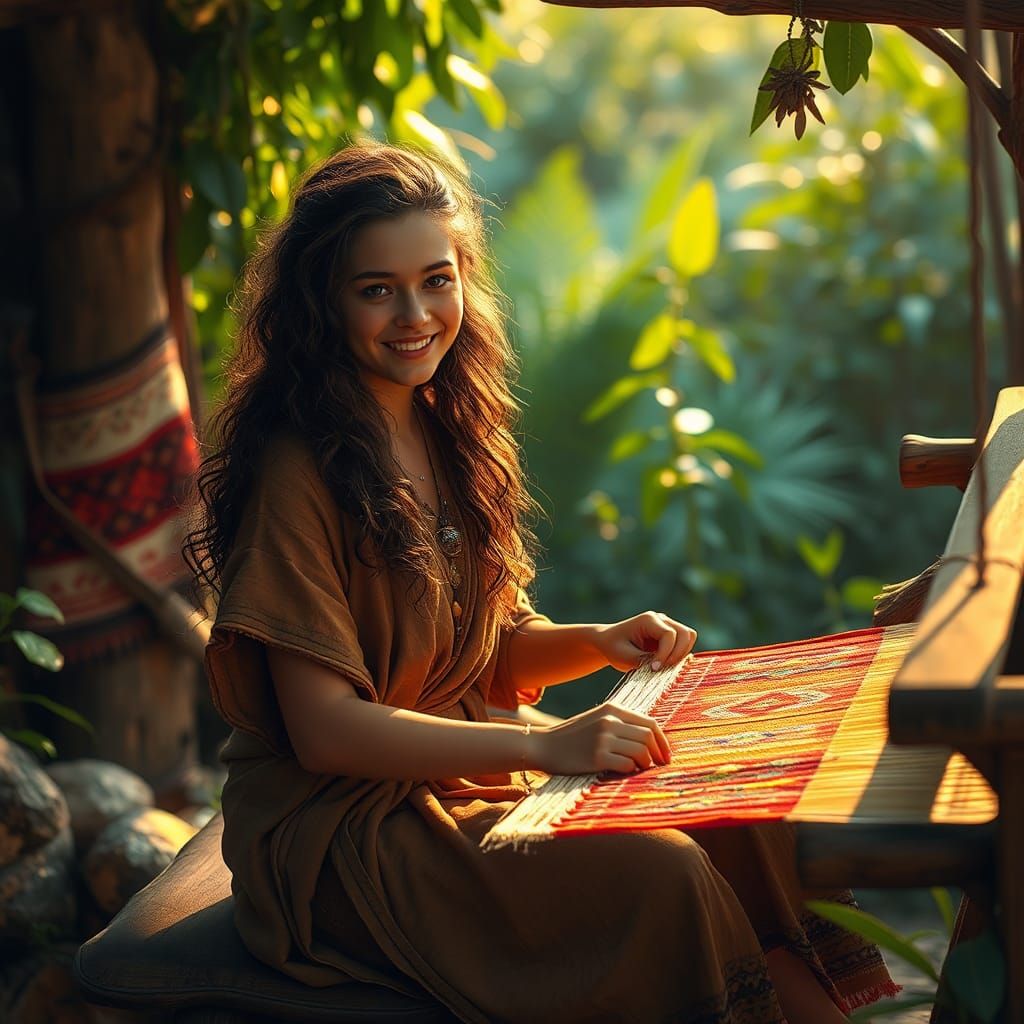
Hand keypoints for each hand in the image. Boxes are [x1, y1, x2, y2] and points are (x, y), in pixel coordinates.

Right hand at [529, 702, 670, 775]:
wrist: (543, 745)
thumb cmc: (573, 737)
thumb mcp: (597, 720)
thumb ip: (621, 724)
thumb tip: (651, 740)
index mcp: (612, 709)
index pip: (650, 723)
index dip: (662, 741)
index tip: (664, 755)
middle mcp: (609, 720)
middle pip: (648, 737)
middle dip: (658, 754)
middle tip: (658, 766)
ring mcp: (603, 738)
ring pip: (641, 752)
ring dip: (645, 764)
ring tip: (638, 769)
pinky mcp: (597, 757)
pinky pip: (627, 765)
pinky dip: (631, 771)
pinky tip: (624, 772)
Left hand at [590, 611, 696, 671]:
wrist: (608, 642)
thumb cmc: (613, 647)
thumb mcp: (623, 656)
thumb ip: (643, 661)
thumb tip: (662, 668)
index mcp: (648, 620)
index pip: (669, 635)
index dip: (666, 654)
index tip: (654, 668)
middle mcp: (661, 619)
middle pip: (685, 633)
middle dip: (677, 654)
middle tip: (662, 669)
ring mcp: (667, 626)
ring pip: (689, 637)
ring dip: (681, 654)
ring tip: (665, 666)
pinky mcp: (670, 636)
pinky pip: (685, 644)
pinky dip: (680, 655)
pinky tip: (666, 664)